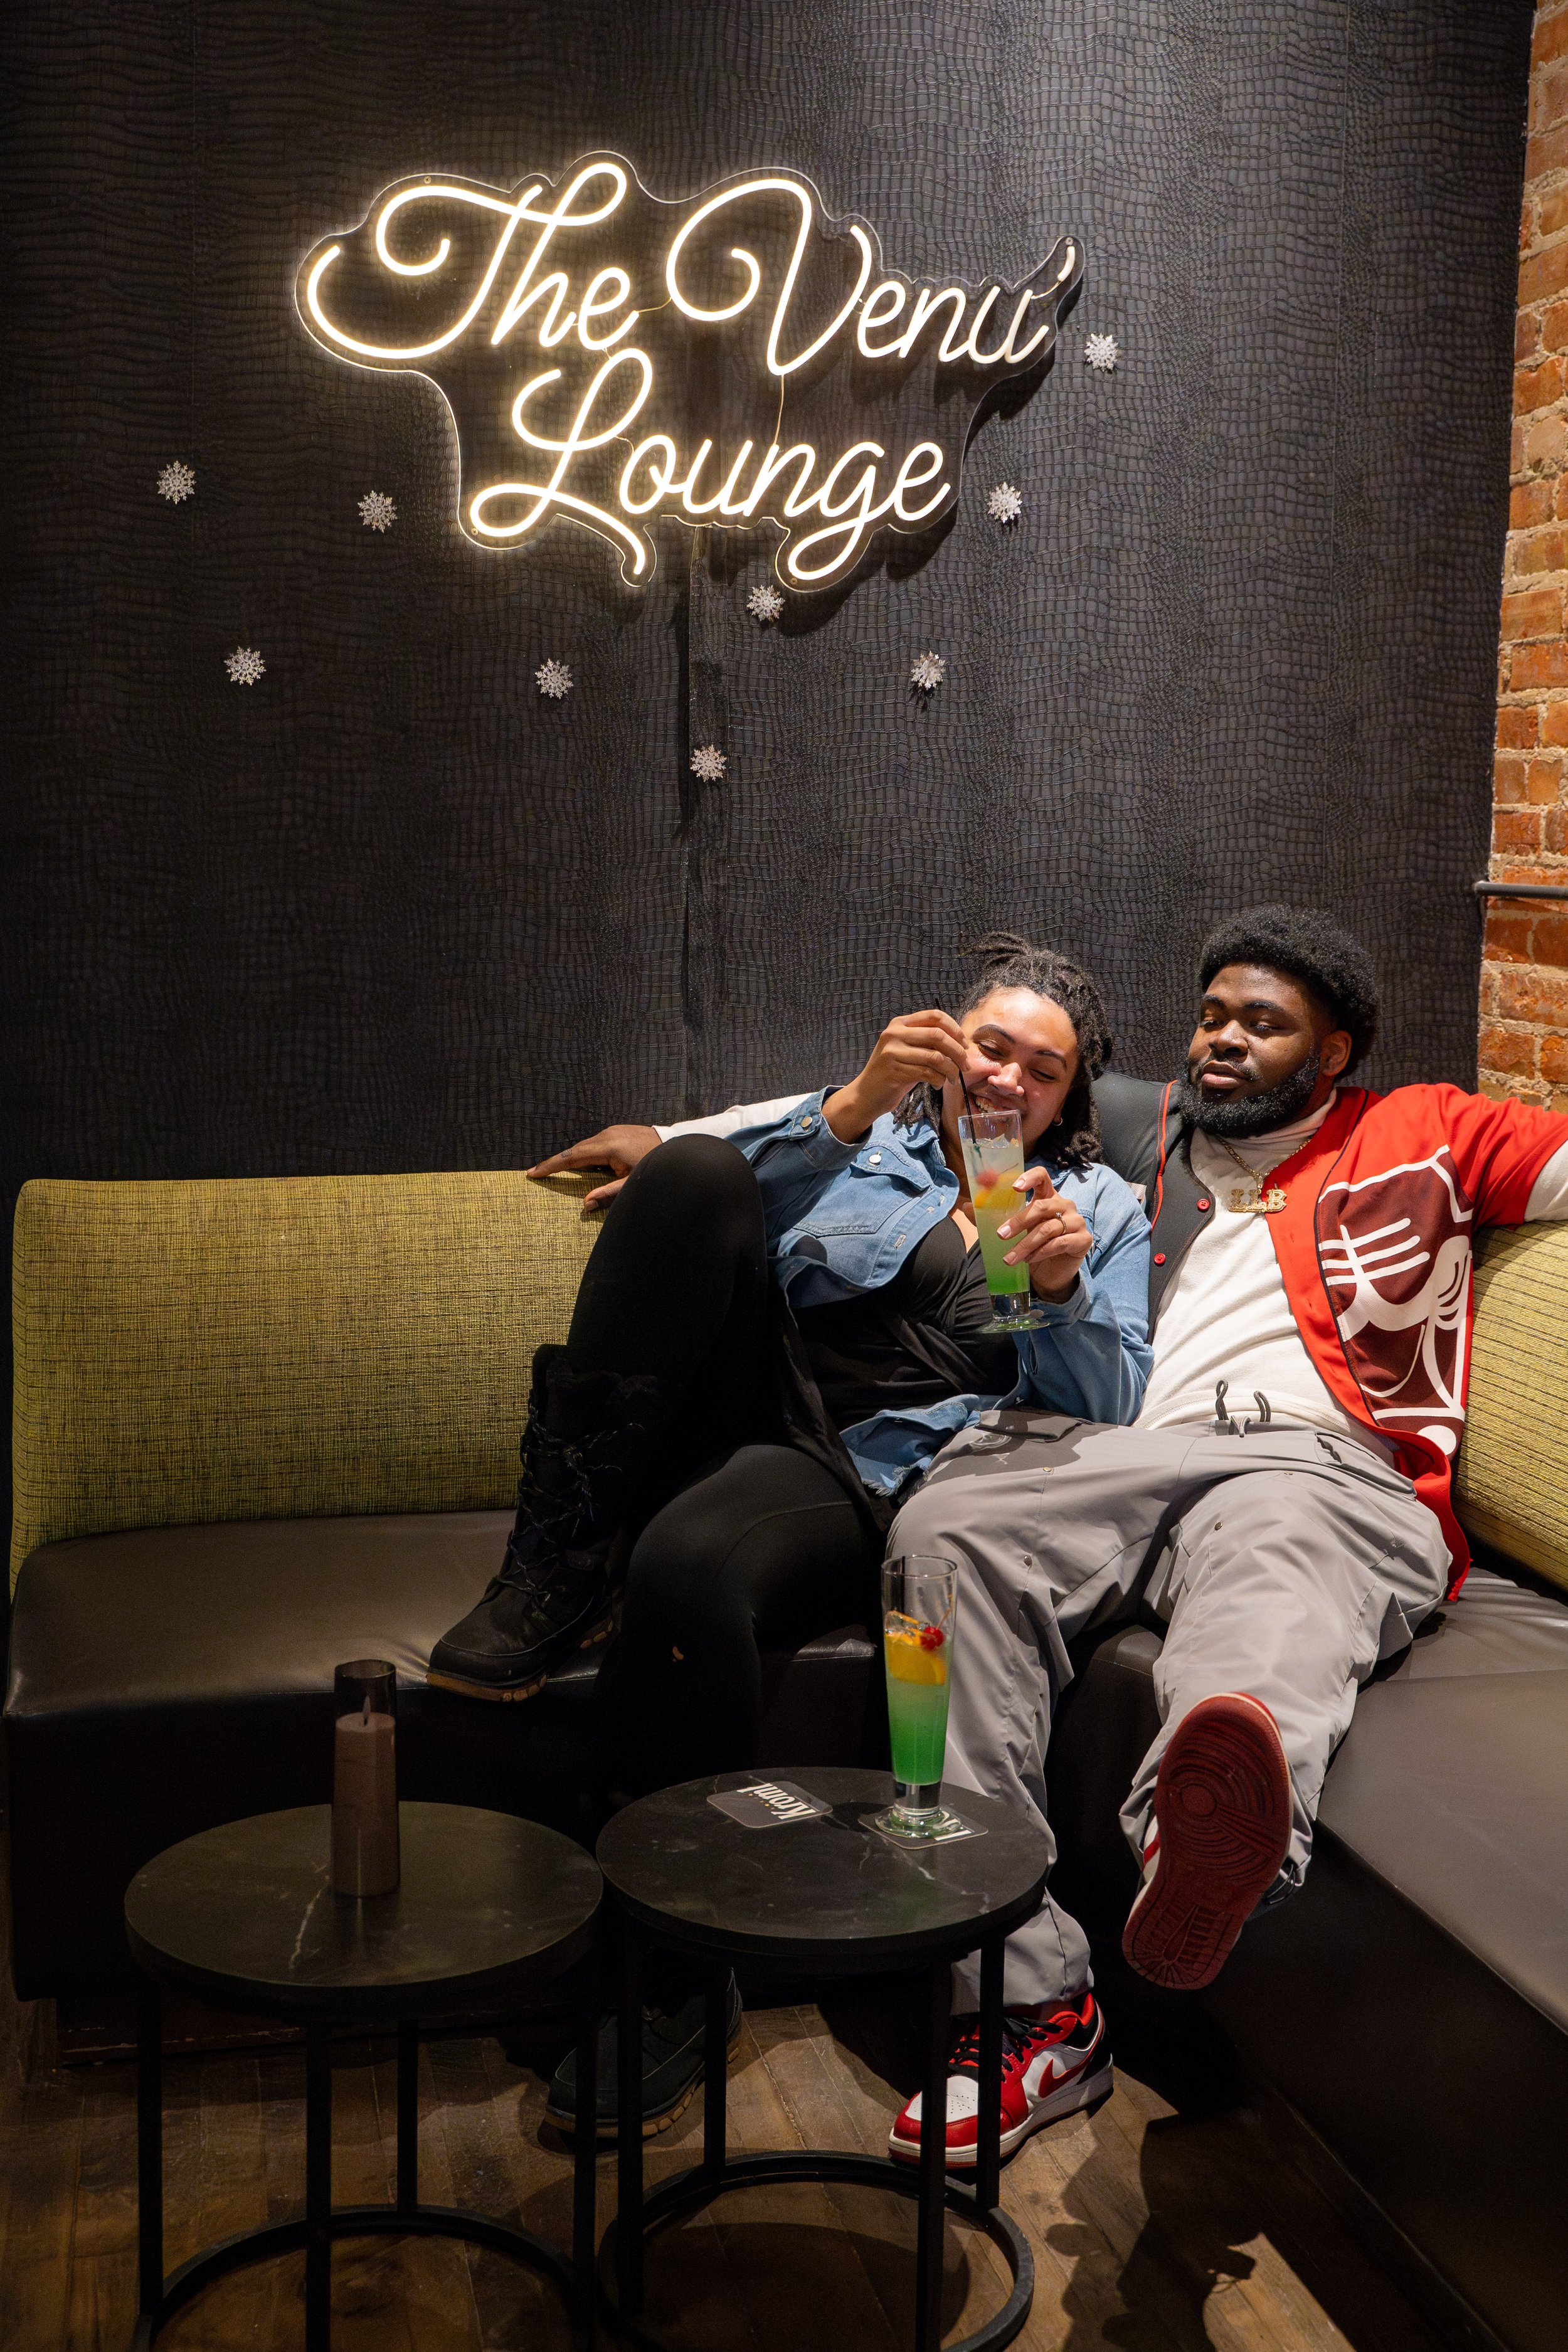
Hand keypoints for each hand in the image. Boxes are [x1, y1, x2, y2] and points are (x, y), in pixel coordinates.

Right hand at [527, 1124, 661, 1212]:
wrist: (675, 1144)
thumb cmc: (655, 1166)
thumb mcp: (631, 1183)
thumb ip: (608, 1194)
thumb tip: (586, 1205)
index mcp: (607, 1147)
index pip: (572, 1157)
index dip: (551, 1165)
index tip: (533, 1172)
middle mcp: (607, 1135)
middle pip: (576, 1150)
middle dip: (557, 1162)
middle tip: (538, 1173)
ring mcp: (613, 1130)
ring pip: (586, 1147)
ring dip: (573, 1159)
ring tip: (556, 1171)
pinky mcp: (618, 1131)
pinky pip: (596, 1144)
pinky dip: (586, 1155)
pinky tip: (583, 1165)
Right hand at [825, 1010, 979, 1142]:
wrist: (867, 1094)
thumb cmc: (893, 1072)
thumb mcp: (908, 1050)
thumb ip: (927, 1041)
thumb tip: (961, 1042)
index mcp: (900, 1023)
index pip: (934, 1016)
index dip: (954, 1029)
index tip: (964, 1045)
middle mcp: (894, 1034)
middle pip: (937, 1035)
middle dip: (957, 1052)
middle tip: (966, 1065)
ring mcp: (892, 1052)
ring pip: (935, 1057)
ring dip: (951, 1070)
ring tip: (953, 1079)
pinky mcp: (894, 1071)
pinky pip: (927, 1073)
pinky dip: (939, 1080)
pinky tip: (938, 1085)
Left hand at [996, 1168, 1094, 1303]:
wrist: (1051, 1272)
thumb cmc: (1032, 1245)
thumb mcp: (1012, 1231)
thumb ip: (990, 1218)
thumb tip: (965, 1206)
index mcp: (1047, 1196)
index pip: (1042, 1177)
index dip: (1030, 1178)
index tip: (1015, 1188)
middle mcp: (1064, 1205)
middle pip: (1041, 1206)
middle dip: (1018, 1221)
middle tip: (1000, 1235)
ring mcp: (1076, 1221)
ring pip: (1048, 1228)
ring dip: (1026, 1244)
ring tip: (1010, 1258)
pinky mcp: (1083, 1240)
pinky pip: (1060, 1243)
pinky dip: (1041, 1252)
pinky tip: (1030, 1260)